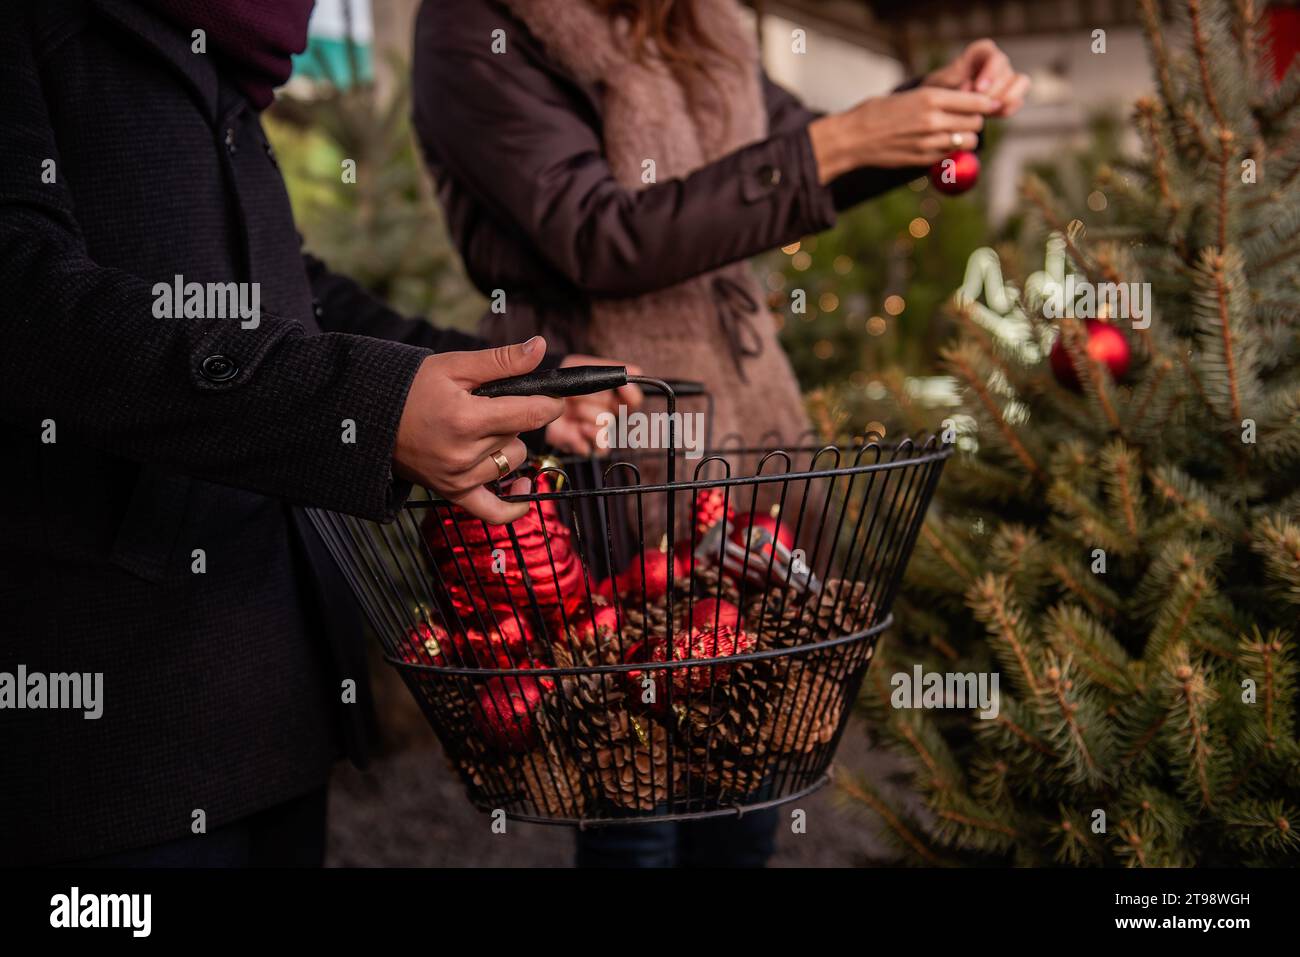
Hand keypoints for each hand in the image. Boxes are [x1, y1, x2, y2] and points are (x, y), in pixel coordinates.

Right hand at [394, 336, 562, 522]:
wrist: (372, 418)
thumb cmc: (413, 388)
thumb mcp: (454, 365)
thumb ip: (501, 361)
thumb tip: (540, 349)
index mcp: (467, 418)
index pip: (531, 415)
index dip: (550, 404)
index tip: (553, 397)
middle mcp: (464, 453)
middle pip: (521, 438)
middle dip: (515, 420)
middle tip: (488, 407)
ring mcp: (458, 477)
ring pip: (512, 463)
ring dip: (507, 448)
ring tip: (480, 431)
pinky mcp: (453, 493)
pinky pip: (493, 512)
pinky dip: (512, 506)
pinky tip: (524, 488)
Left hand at [544, 354, 643, 454]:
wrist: (539, 395)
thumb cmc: (564, 381)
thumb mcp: (584, 367)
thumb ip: (609, 370)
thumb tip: (635, 373)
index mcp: (611, 397)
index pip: (633, 400)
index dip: (631, 395)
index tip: (625, 387)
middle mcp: (606, 415)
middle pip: (614, 416)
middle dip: (596, 404)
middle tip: (578, 396)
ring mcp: (595, 432)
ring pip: (604, 432)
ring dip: (588, 419)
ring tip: (573, 411)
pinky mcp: (583, 445)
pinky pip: (594, 450)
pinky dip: (583, 440)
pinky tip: (574, 429)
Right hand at [809, 86, 999, 182]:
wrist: (853, 137)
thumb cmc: (878, 112)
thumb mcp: (910, 95)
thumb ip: (938, 99)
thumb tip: (967, 100)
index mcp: (930, 97)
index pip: (975, 101)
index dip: (985, 104)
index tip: (987, 105)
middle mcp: (933, 120)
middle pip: (975, 123)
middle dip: (975, 121)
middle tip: (967, 119)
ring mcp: (928, 142)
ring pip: (967, 141)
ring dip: (967, 138)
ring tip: (956, 133)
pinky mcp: (923, 159)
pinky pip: (950, 154)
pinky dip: (951, 150)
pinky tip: (940, 144)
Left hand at [924, 39, 1029, 117]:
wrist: (941, 102)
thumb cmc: (939, 89)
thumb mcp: (941, 84)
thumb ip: (956, 84)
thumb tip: (974, 91)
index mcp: (981, 51)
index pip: (994, 56)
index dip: (990, 72)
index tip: (978, 89)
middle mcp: (997, 61)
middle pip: (1007, 73)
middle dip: (993, 92)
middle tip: (976, 106)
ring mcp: (1006, 76)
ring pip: (1020, 83)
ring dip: (1005, 100)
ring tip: (986, 111)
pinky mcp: (1010, 93)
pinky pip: (1018, 99)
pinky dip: (1008, 109)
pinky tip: (994, 115)